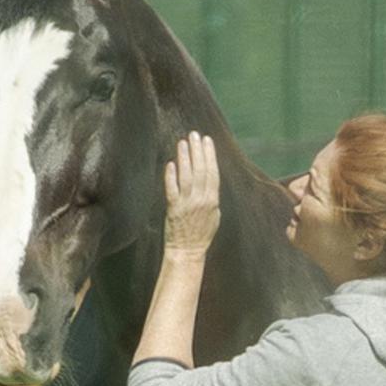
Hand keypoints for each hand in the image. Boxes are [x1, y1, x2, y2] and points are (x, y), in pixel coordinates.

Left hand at [163, 131, 219, 254]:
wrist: (188, 251)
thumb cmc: (201, 234)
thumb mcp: (214, 216)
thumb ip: (212, 197)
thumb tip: (209, 179)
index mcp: (213, 201)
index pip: (212, 172)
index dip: (209, 155)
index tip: (207, 140)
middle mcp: (201, 200)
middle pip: (200, 170)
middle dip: (197, 150)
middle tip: (194, 134)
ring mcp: (187, 204)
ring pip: (186, 176)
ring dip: (184, 158)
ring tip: (182, 142)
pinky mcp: (173, 209)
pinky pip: (172, 189)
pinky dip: (171, 176)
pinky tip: (171, 163)